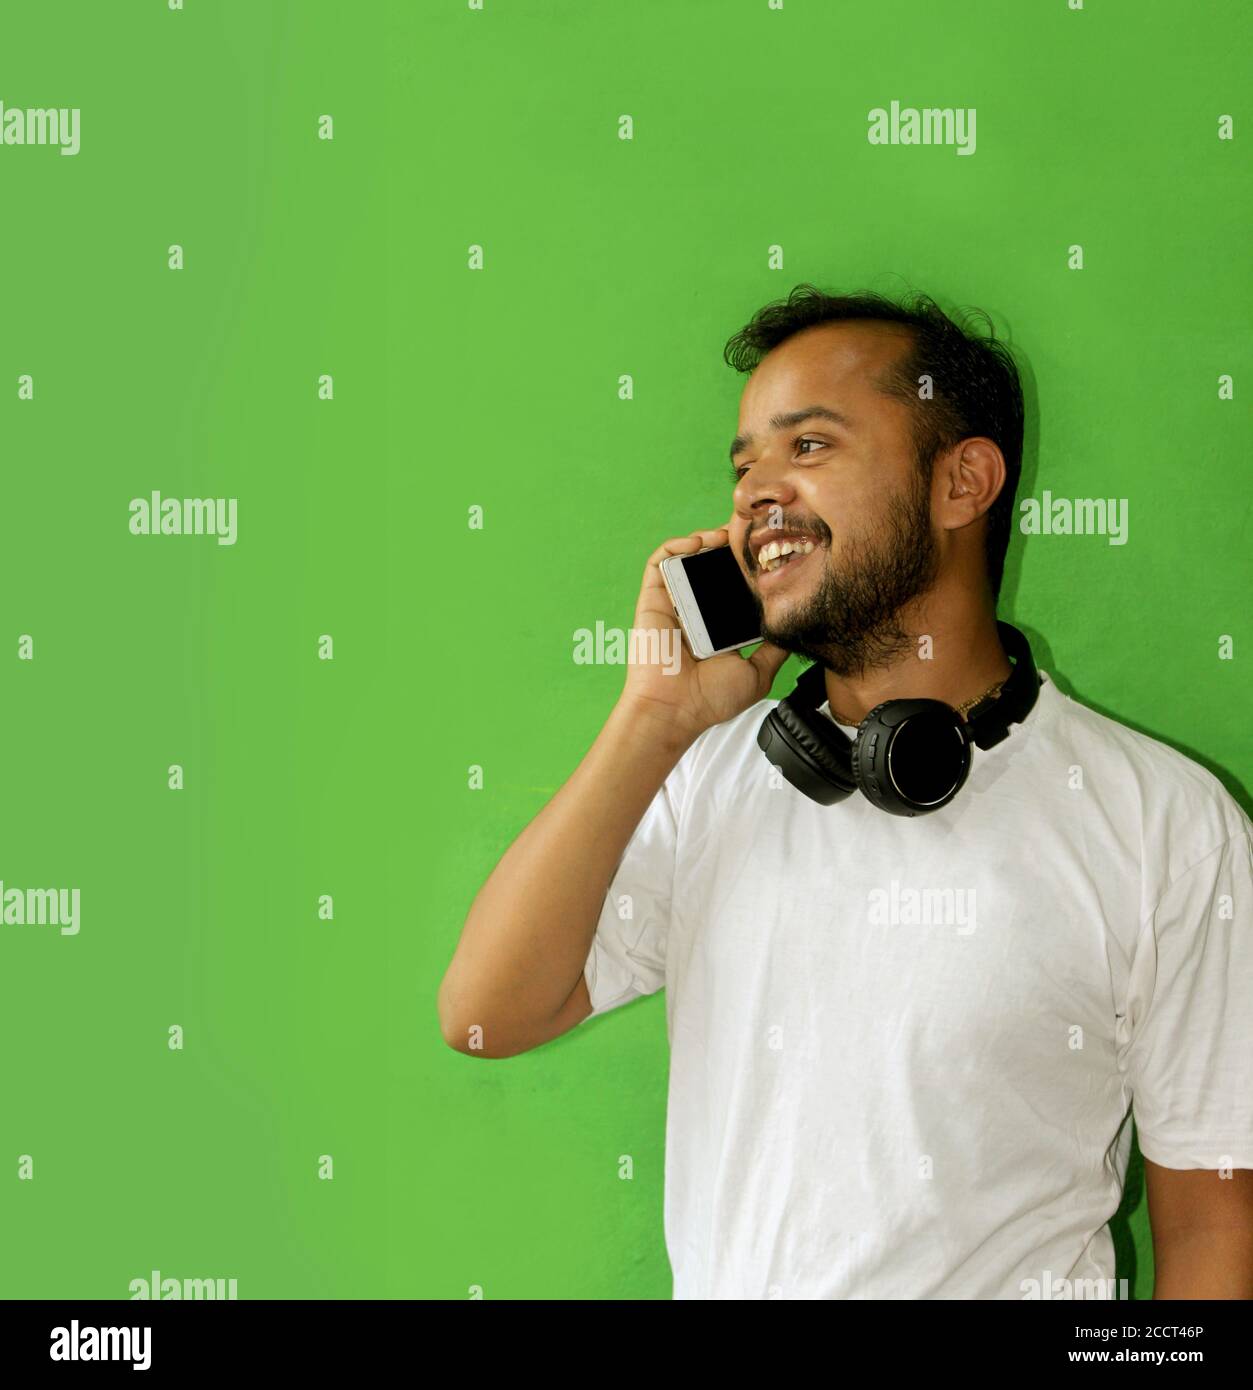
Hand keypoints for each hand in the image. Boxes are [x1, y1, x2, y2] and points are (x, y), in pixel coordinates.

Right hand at [618, 528, 789, 742]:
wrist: (675, 709)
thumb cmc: (711, 698)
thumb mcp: (758, 672)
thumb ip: (774, 649)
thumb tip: (794, 627)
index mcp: (719, 626)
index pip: (735, 587)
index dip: (749, 567)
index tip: (769, 554)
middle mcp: (697, 611)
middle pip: (714, 567)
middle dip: (731, 547)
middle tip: (750, 536)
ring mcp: (675, 602)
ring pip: (688, 558)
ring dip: (706, 539)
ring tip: (726, 533)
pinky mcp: (654, 597)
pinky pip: (660, 562)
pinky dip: (677, 545)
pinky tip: (698, 542)